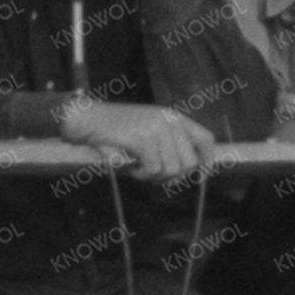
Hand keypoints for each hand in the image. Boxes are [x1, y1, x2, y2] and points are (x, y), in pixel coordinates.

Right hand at [62, 96, 219, 182]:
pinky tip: (132, 167)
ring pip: (171, 169)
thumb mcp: (147, 130)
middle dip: (172, 176)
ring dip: (154, 176)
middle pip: (188, 163)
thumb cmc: (116, 130)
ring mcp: (156, 128)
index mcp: (173, 117)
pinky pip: (153, 169)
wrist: (87, 119)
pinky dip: (142, 174)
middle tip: (153, 174)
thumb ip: (168, 145)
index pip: (206, 139)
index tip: (200, 176)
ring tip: (140, 168)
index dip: (207, 160)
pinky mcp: (142, 138)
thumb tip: (184, 172)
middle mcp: (169, 121)